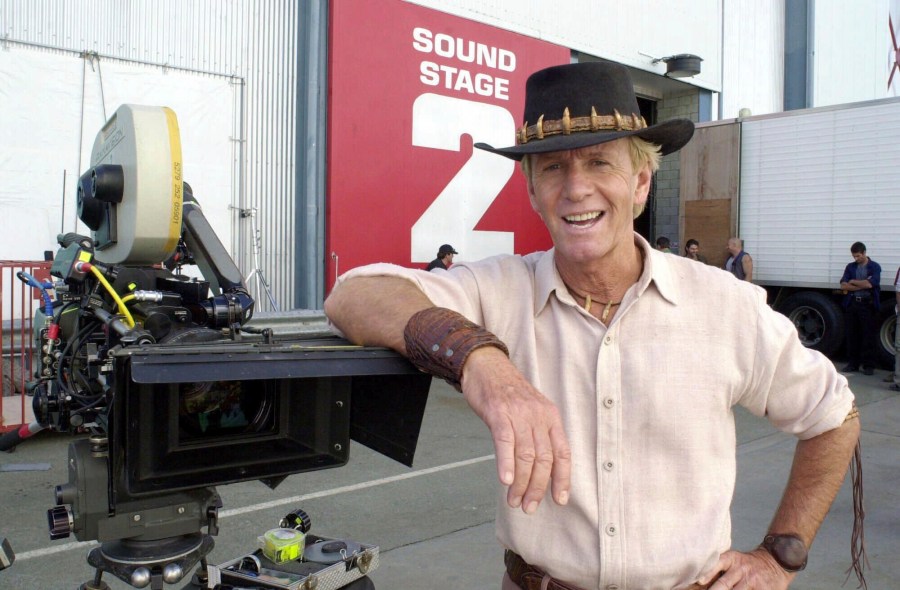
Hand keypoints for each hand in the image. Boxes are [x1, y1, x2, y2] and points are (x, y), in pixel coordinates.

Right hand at [460, 347, 570, 512]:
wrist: (485, 366)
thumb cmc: (507, 392)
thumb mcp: (531, 410)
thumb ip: (537, 434)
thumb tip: (538, 468)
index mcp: (551, 416)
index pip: (563, 453)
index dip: (563, 479)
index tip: (558, 500)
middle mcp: (539, 415)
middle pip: (544, 459)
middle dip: (537, 487)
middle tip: (528, 507)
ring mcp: (519, 414)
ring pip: (526, 455)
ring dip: (520, 483)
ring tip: (514, 501)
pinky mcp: (499, 413)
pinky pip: (506, 442)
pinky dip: (506, 464)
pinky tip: (505, 480)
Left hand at [698, 548, 794, 589]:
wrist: (776, 561)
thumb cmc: (748, 564)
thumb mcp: (735, 560)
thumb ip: (719, 569)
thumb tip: (699, 582)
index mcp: (732, 559)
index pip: (718, 564)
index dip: (708, 573)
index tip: (700, 581)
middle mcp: (741, 568)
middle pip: (724, 584)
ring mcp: (752, 580)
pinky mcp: (763, 589)